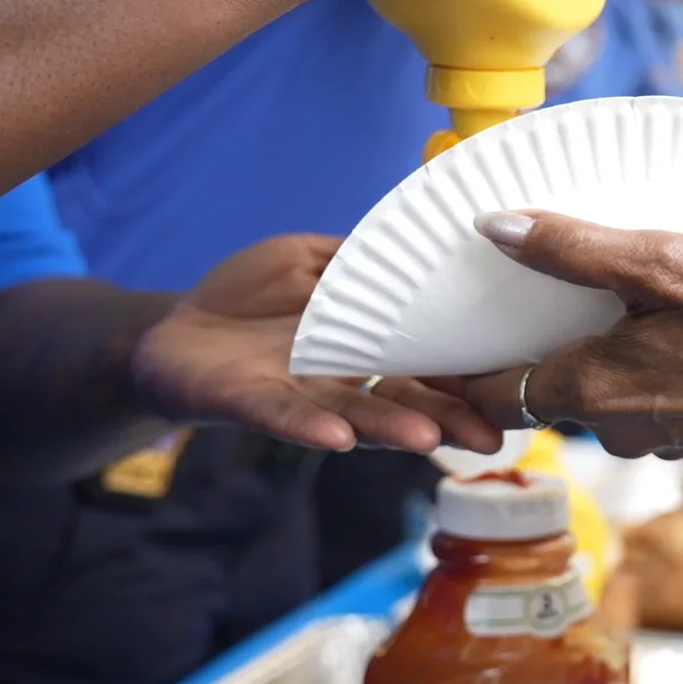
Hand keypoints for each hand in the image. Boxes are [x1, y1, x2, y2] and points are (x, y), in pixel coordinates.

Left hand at [132, 235, 503, 453]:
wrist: (168, 329)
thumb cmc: (245, 296)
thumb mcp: (312, 258)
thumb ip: (360, 260)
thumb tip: (417, 245)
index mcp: (365, 348)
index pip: (427, 364)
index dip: (467, 375)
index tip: (515, 380)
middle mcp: (342, 381)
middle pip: (404, 402)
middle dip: (449, 420)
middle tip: (494, 436)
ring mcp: (298, 397)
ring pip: (354, 417)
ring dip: (391, 428)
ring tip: (431, 438)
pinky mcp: (247, 405)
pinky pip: (283, 418)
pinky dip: (311, 428)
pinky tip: (339, 438)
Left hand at [453, 212, 682, 458]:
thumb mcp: (660, 262)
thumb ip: (572, 248)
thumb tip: (495, 228)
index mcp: (591, 388)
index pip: (490, 397)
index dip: (452, 379)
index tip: (425, 356)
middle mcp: (617, 428)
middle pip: (544, 396)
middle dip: (527, 357)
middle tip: (515, 308)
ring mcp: (661, 439)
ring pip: (601, 400)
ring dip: (591, 362)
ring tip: (600, 308)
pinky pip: (647, 402)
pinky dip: (640, 370)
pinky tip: (665, 333)